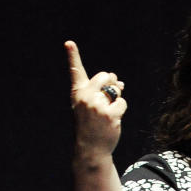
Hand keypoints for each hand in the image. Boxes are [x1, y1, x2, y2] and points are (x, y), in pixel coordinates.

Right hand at [66, 39, 126, 158]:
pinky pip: (122, 102)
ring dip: (116, 99)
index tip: (69, 43)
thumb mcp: (90, 106)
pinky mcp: (109, 114)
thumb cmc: (91, 125)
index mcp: (78, 93)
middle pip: (105, 76)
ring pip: (115, 90)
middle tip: (108, 98)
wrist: (92, 147)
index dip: (73, 56)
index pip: (75, 72)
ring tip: (108, 112)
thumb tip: (119, 82)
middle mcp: (86, 97)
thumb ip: (101, 92)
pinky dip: (121, 109)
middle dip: (111, 83)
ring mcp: (97, 105)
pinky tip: (114, 119)